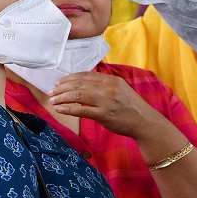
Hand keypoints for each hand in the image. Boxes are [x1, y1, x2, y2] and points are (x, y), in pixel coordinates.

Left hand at [48, 72, 166, 140]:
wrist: (144, 122)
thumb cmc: (131, 107)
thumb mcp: (120, 90)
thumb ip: (104, 85)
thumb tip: (85, 83)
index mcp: (111, 80)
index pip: (85, 76)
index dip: (70, 78)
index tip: (59, 82)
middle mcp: (108, 88)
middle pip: (79, 84)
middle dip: (62, 88)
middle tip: (52, 92)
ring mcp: (106, 101)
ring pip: (78, 95)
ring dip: (62, 97)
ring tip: (53, 101)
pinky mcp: (104, 115)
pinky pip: (81, 110)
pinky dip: (68, 109)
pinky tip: (60, 109)